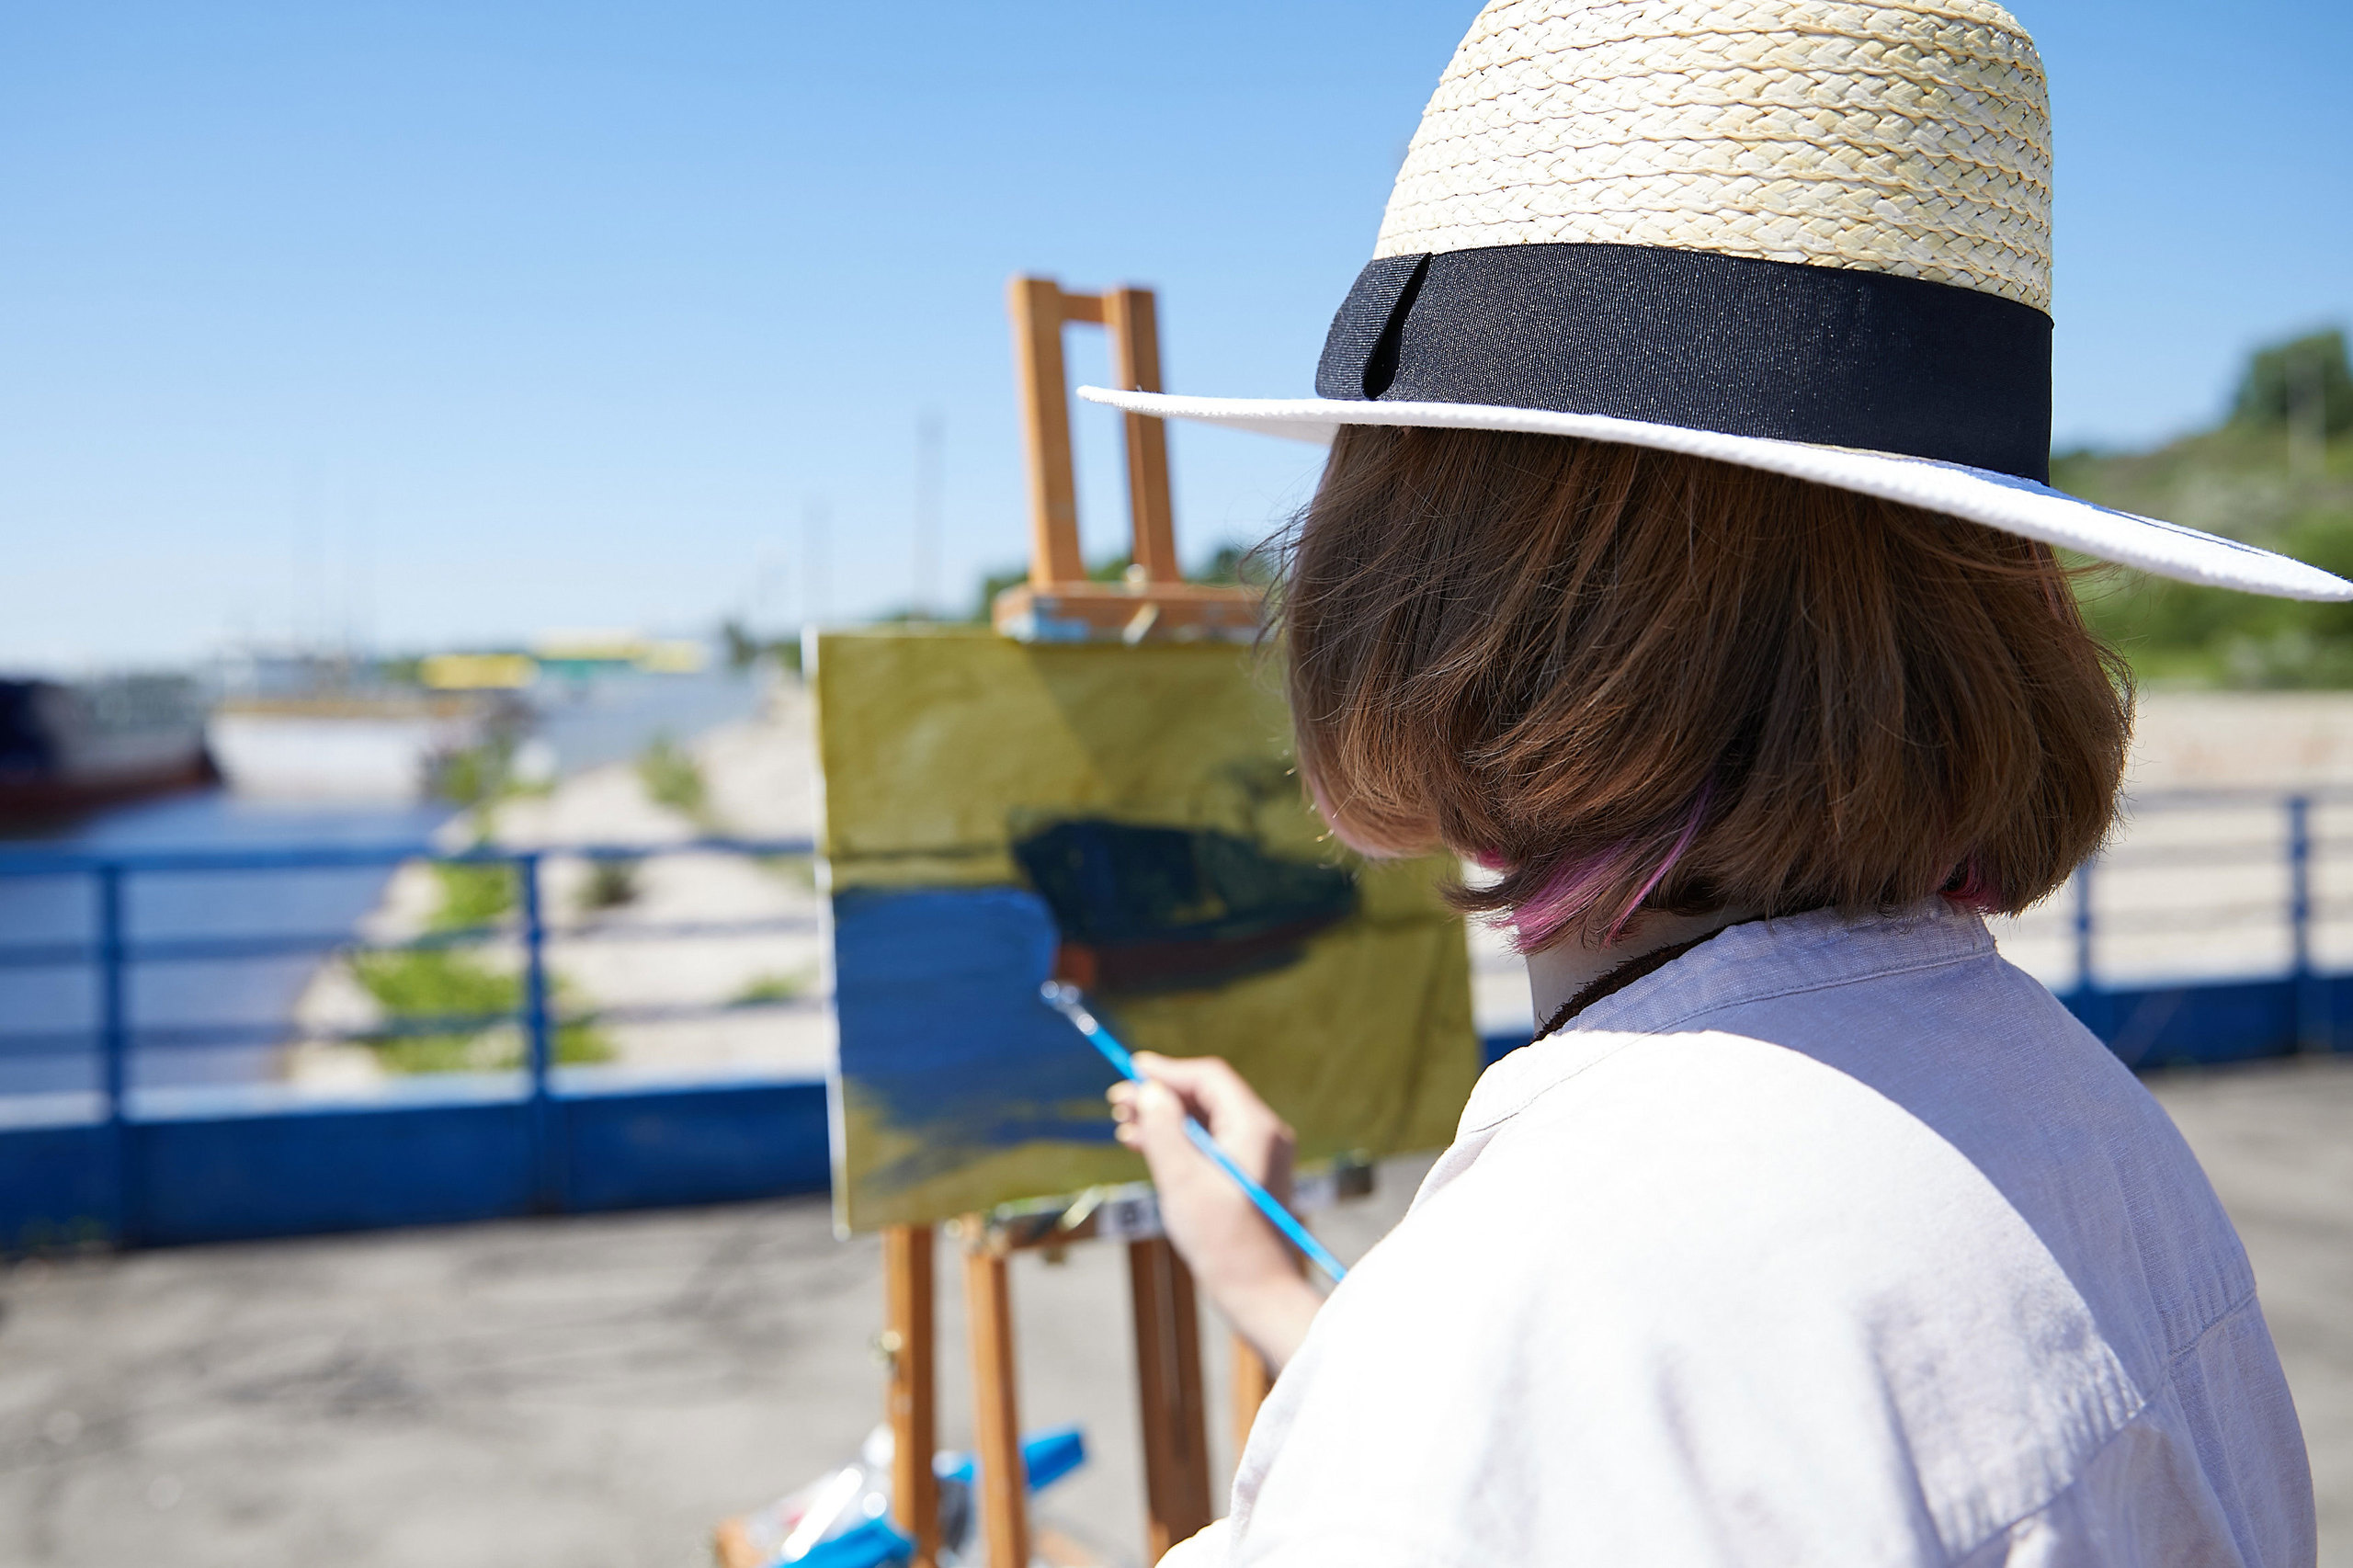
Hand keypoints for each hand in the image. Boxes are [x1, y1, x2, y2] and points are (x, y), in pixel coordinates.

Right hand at [1110, 1054, 1326, 1370]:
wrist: (1259, 1292)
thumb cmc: (1223, 1241)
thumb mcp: (1183, 1181)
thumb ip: (1164, 1130)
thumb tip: (1150, 1090)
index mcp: (1255, 1128)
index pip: (1209, 1079)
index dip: (1167, 1072)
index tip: (1131, 1070)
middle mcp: (1263, 1135)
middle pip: (1207, 1097)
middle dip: (1161, 1097)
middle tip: (1117, 1102)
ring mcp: (1259, 1156)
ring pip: (1206, 1121)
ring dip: (1165, 1120)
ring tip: (1124, 1126)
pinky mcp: (1249, 1176)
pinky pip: (1211, 1144)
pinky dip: (1179, 1142)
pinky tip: (1146, 1146)